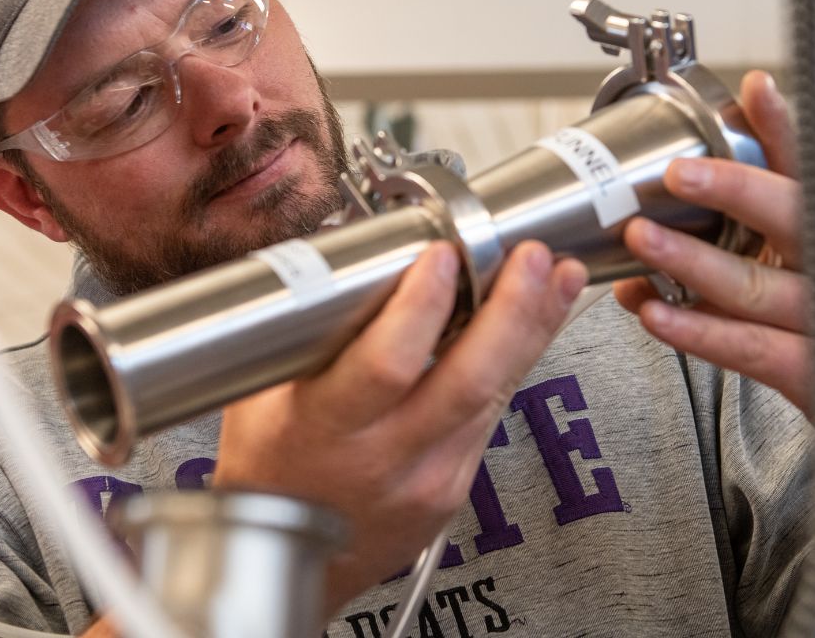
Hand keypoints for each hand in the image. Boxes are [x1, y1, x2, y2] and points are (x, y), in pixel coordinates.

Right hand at [212, 239, 586, 614]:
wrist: (288, 558)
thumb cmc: (270, 464)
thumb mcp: (259, 392)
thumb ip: (303, 330)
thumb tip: (344, 255)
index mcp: (324, 429)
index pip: (387, 365)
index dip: (422, 307)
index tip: (442, 256)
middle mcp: (384, 458)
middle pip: (468, 381)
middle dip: (510, 310)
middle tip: (529, 258)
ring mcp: (429, 478)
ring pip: (495, 393)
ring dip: (532, 327)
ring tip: (555, 276)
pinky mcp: (457, 485)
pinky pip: (496, 412)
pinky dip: (519, 359)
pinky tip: (538, 321)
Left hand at [613, 70, 810, 415]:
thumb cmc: (805, 313)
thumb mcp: (781, 255)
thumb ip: (737, 215)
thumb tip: (672, 168)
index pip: (811, 167)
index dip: (785, 126)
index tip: (755, 89)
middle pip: (792, 216)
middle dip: (734, 188)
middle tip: (676, 172)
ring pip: (756, 284)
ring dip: (690, 260)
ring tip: (638, 239)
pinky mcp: (813, 374)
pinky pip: (749, 348)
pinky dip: (696, 329)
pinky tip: (653, 311)